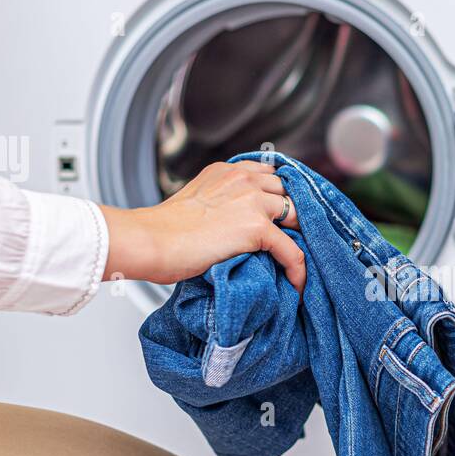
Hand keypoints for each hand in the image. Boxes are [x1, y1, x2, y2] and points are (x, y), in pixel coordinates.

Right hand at [100, 160, 304, 291]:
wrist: (150, 240)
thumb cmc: (163, 231)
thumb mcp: (196, 203)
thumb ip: (222, 203)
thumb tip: (236, 227)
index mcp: (229, 171)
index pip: (273, 175)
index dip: (285, 196)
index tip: (290, 218)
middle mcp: (244, 178)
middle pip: (291, 192)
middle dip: (298, 216)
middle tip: (302, 241)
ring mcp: (252, 200)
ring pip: (298, 216)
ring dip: (304, 239)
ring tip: (301, 262)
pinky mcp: (256, 226)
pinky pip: (292, 250)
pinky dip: (298, 270)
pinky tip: (296, 284)